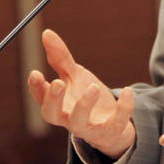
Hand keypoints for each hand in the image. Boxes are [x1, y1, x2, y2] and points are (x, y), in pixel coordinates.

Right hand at [27, 29, 135, 158]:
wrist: (111, 122)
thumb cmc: (86, 96)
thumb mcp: (74, 75)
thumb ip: (60, 57)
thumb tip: (46, 33)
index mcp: (57, 103)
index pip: (40, 97)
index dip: (36, 87)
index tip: (35, 73)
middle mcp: (67, 117)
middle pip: (52, 114)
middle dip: (53, 100)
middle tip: (58, 83)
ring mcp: (87, 127)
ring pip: (79, 122)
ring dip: (85, 105)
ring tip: (94, 87)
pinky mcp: (109, 130)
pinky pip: (115, 123)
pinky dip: (123, 108)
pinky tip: (127, 90)